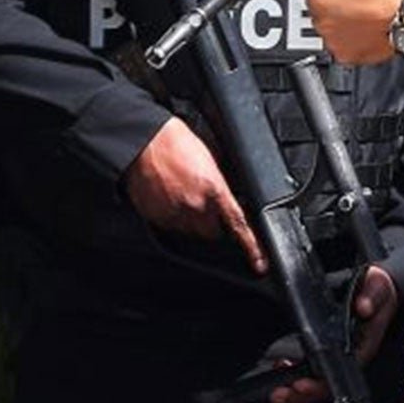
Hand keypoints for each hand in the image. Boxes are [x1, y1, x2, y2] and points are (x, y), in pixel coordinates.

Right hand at [123, 117, 265, 274]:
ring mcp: (174, 213)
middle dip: (212, 222)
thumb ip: (221, 183)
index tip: (259, 263)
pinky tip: (167, 195)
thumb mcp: (210, 158)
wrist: (143, 140)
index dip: (252, 247)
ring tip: (181, 194)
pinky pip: (170, 225)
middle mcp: (195, 205)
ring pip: (191, 230)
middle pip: (212, 231)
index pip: (239, 225)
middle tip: (203, 202)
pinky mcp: (155, 216)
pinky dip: (172, 216)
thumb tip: (230, 196)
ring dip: (191, 220)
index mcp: (214, 188)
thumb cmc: (175, 141)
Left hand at [269, 265, 399, 402]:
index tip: (300, 385)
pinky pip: (310, 370)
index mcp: (360, 348)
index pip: (339, 373)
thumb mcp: (378, 289)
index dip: (320, 384)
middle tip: (278, 397)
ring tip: (276, 397)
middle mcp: (347, 358)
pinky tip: (278, 374)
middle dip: (300, 395)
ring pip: (315, 382)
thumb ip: (372, 297)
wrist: (377, 290)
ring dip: (294, 392)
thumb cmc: (378, 292)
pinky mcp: (326, 350)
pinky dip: (292, 375)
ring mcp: (336, 356)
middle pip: (324, 385)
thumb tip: (363, 307)